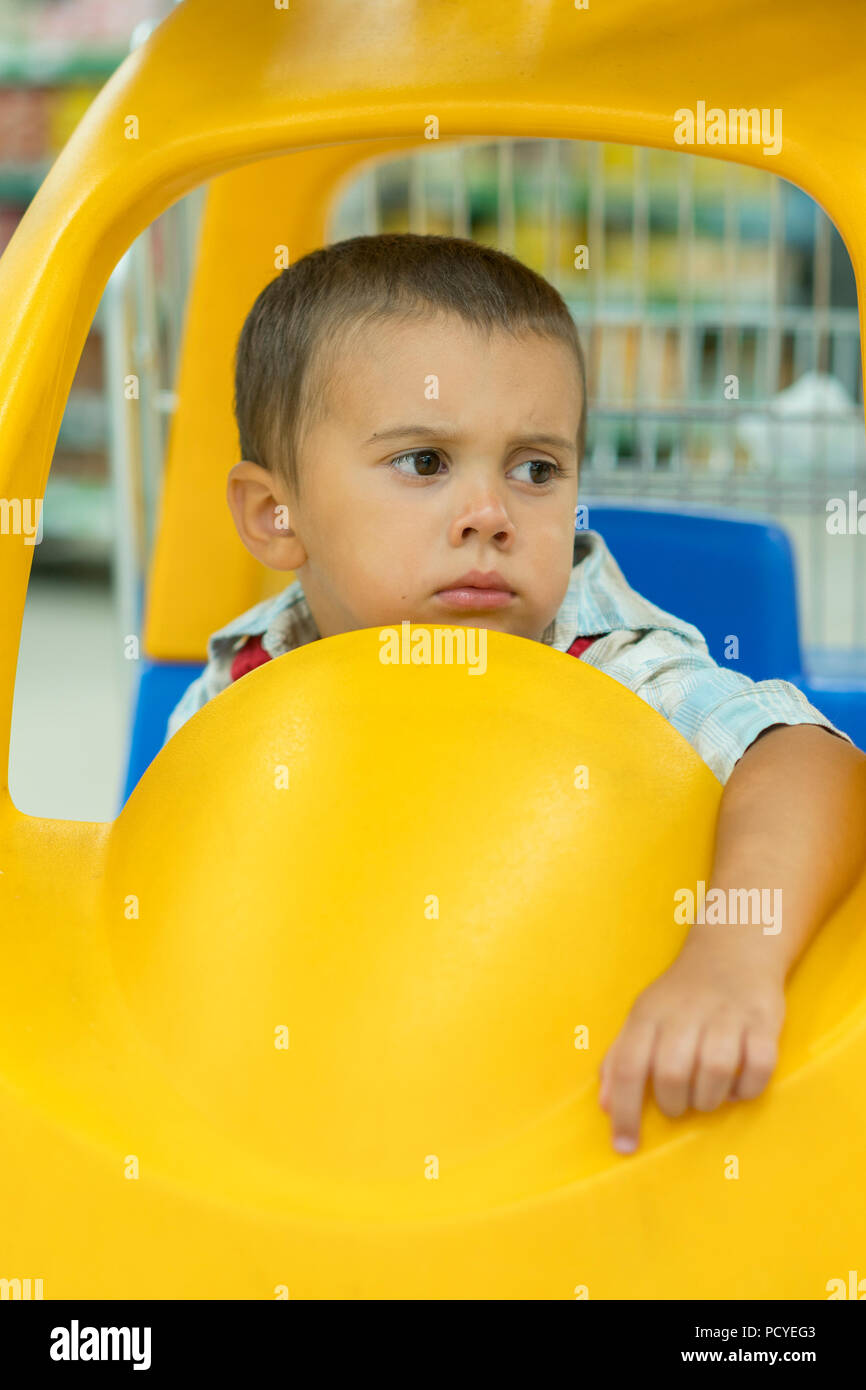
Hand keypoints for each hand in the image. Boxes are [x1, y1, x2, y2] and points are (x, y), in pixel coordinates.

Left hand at [598, 939, 785, 1153]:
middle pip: (673, 1073)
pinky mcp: (762, 1021)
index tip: (624, 1147)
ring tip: (708, 1095)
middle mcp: (685, 1014)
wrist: (732, 951)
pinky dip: (749, 1087)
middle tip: (680, 1105)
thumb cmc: (680, 996)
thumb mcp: (643, 1017)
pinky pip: (760, 1066)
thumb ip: (621, 1059)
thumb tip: (605, 1106)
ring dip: (711, 1098)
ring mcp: (726, 1016)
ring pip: (717, 1071)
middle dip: (675, 1104)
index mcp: (649, 1015)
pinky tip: (739, 1087)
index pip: (628, 1067)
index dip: (624, 1111)